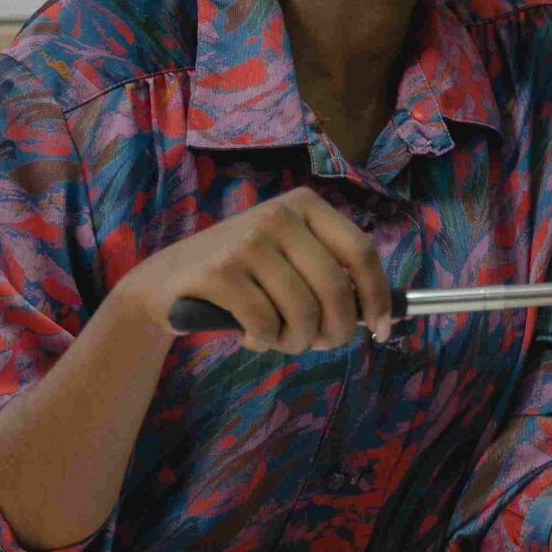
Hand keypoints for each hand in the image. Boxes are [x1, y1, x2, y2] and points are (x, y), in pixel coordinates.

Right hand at [124, 187, 392, 352]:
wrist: (165, 283)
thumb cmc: (242, 276)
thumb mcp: (288, 256)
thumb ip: (330, 273)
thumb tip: (386, 312)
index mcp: (305, 205)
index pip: (361, 251)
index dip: (377, 296)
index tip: (383, 330)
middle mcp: (278, 215)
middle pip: (336, 288)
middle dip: (336, 331)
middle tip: (320, 345)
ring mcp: (248, 241)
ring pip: (302, 312)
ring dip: (296, 341)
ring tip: (279, 339)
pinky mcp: (220, 271)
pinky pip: (266, 324)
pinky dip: (264, 341)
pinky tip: (250, 334)